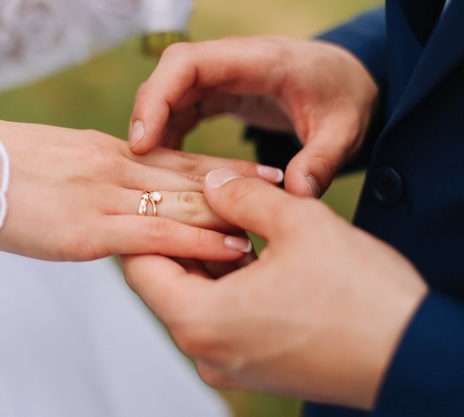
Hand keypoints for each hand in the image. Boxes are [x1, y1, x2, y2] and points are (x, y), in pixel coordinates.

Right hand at [0, 119, 281, 260]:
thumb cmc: (4, 168)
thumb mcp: (62, 160)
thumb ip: (99, 174)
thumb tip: (126, 186)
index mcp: (109, 151)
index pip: (179, 156)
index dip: (223, 164)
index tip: (258, 169)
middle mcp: (116, 168)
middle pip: (192, 176)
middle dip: (241, 183)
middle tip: (287, 188)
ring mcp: (105, 198)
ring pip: (182, 203)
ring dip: (231, 213)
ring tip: (274, 219)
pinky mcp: (89, 230)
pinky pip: (155, 235)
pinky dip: (197, 242)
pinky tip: (229, 247)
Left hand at [122, 168, 426, 408]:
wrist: (411, 355)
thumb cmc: (360, 298)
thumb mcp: (298, 223)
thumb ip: (242, 195)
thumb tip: (212, 182)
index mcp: (200, 320)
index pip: (140, 267)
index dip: (148, 225)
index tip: (160, 196)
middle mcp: (204, 351)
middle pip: (165, 283)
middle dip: (179, 238)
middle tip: (195, 200)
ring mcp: (227, 363)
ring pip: (194, 300)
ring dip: (205, 260)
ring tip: (227, 221)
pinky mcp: (251, 366)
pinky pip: (219, 318)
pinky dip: (225, 285)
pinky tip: (250, 253)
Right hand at [128, 36, 378, 196]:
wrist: (348, 83)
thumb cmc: (345, 98)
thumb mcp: (344, 130)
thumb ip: (321, 160)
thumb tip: (295, 196)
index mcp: (256, 60)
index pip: (188, 63)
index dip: (157, 97)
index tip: (142, 140)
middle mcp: (230, 62)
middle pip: (169, 76)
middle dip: (146, 114)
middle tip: (136, 160)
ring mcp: (221, 76)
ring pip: (169, 94)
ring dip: (154, 128)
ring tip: (147, 171)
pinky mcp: (218, 93)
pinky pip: (181, 109)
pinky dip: (168, 135)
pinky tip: (167, 167)